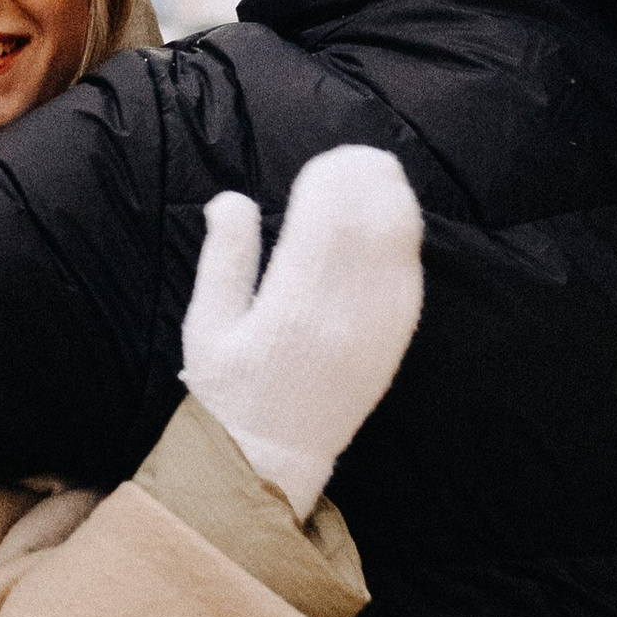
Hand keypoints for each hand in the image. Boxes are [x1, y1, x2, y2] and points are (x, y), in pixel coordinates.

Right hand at [179, 146, 423, 516]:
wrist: (271, 459)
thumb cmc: (229, 391)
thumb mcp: (206, 326)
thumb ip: (223, 259)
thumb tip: (230, 198)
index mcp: (293, 305)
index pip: (328, 219)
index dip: (332, 180)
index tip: (322, 163)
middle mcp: (345, 313)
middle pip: (372, 222)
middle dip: (367, 179)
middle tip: (356, 157)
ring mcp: (377, 329)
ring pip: (399, 246)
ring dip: (393, 201)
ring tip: (378, 175)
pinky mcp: (395, 342)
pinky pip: (410, 277)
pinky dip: (405, 239)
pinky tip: (393, 219)